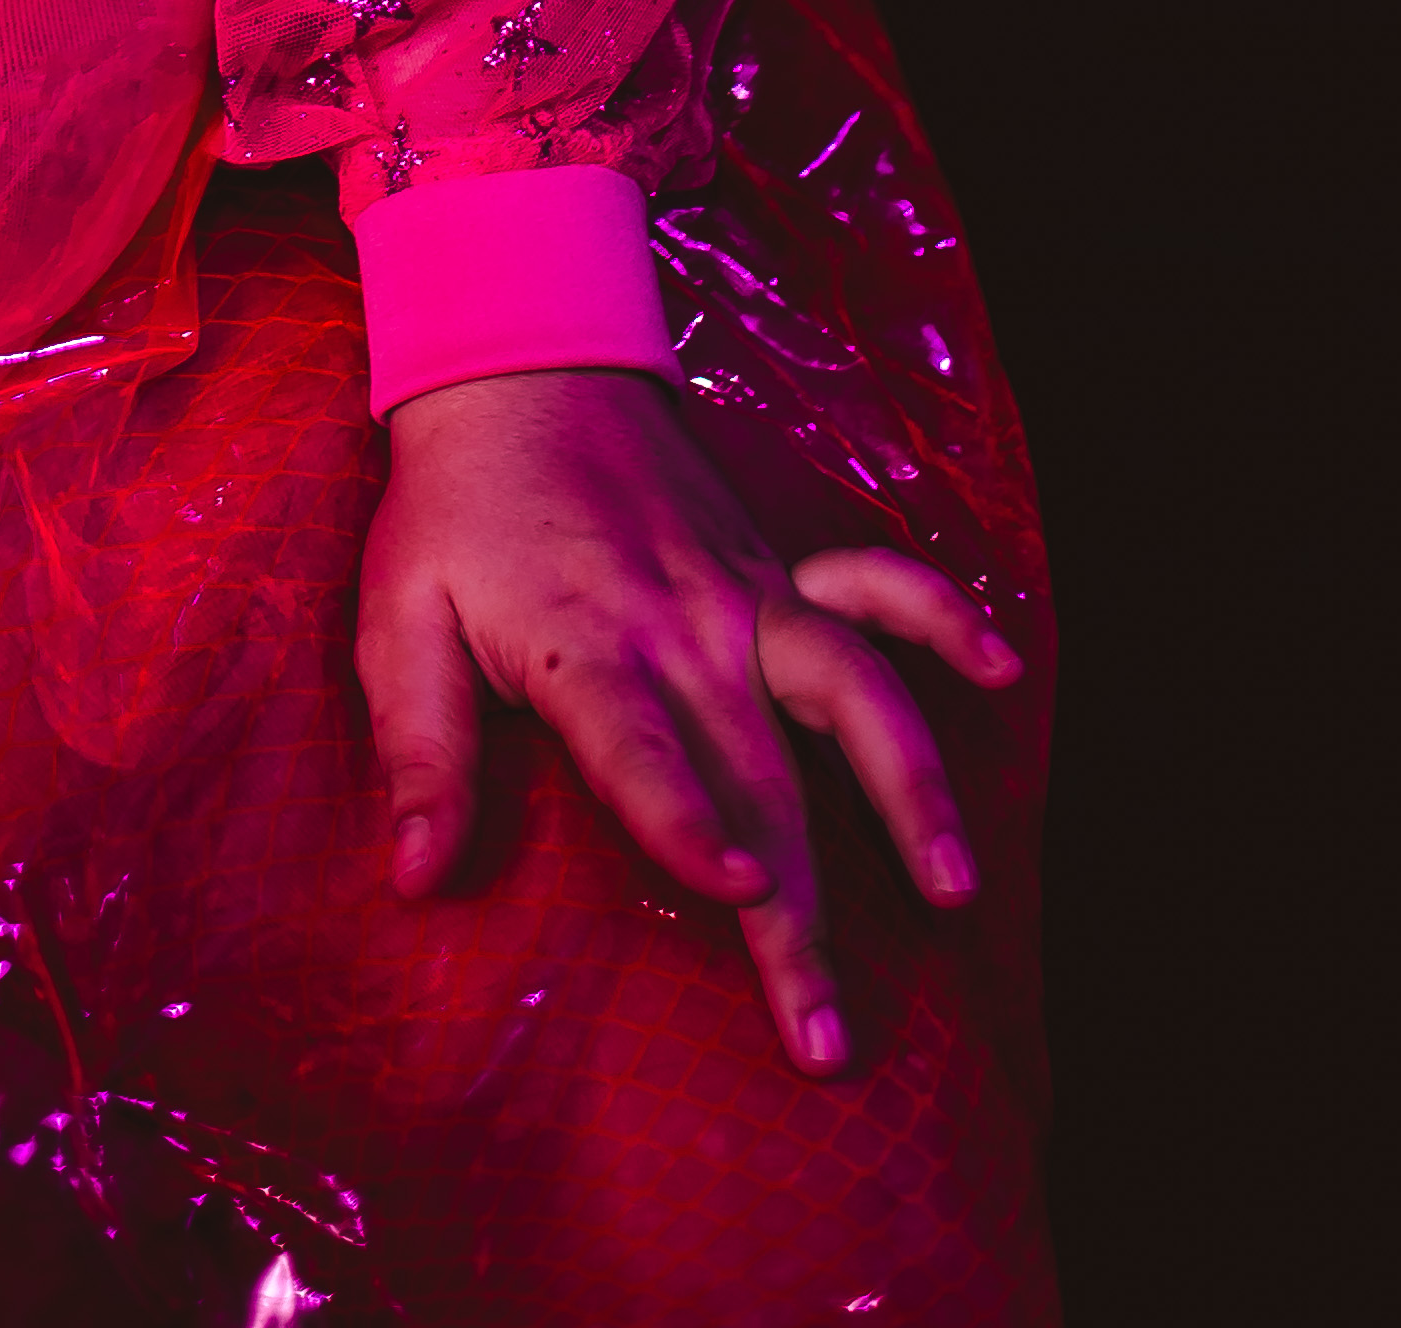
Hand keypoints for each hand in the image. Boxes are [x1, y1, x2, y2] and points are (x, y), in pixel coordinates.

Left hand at [358, 364, 1021, 1072]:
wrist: (520, 362)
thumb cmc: (452, 508)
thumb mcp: (399, 617)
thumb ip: (421, 749)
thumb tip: (414, 875)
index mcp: (583, 644)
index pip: (644, 751)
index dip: (690, 824)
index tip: (741, 889)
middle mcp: (684, 627)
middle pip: (757, 780)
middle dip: (796, 913)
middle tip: (827, 1038)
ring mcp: (747, 595)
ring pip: (851, 698)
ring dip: (908, 793)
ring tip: (950, 889)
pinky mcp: (781, 568)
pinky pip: (880, 586)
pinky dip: (943, 618)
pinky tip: (1001, 671)